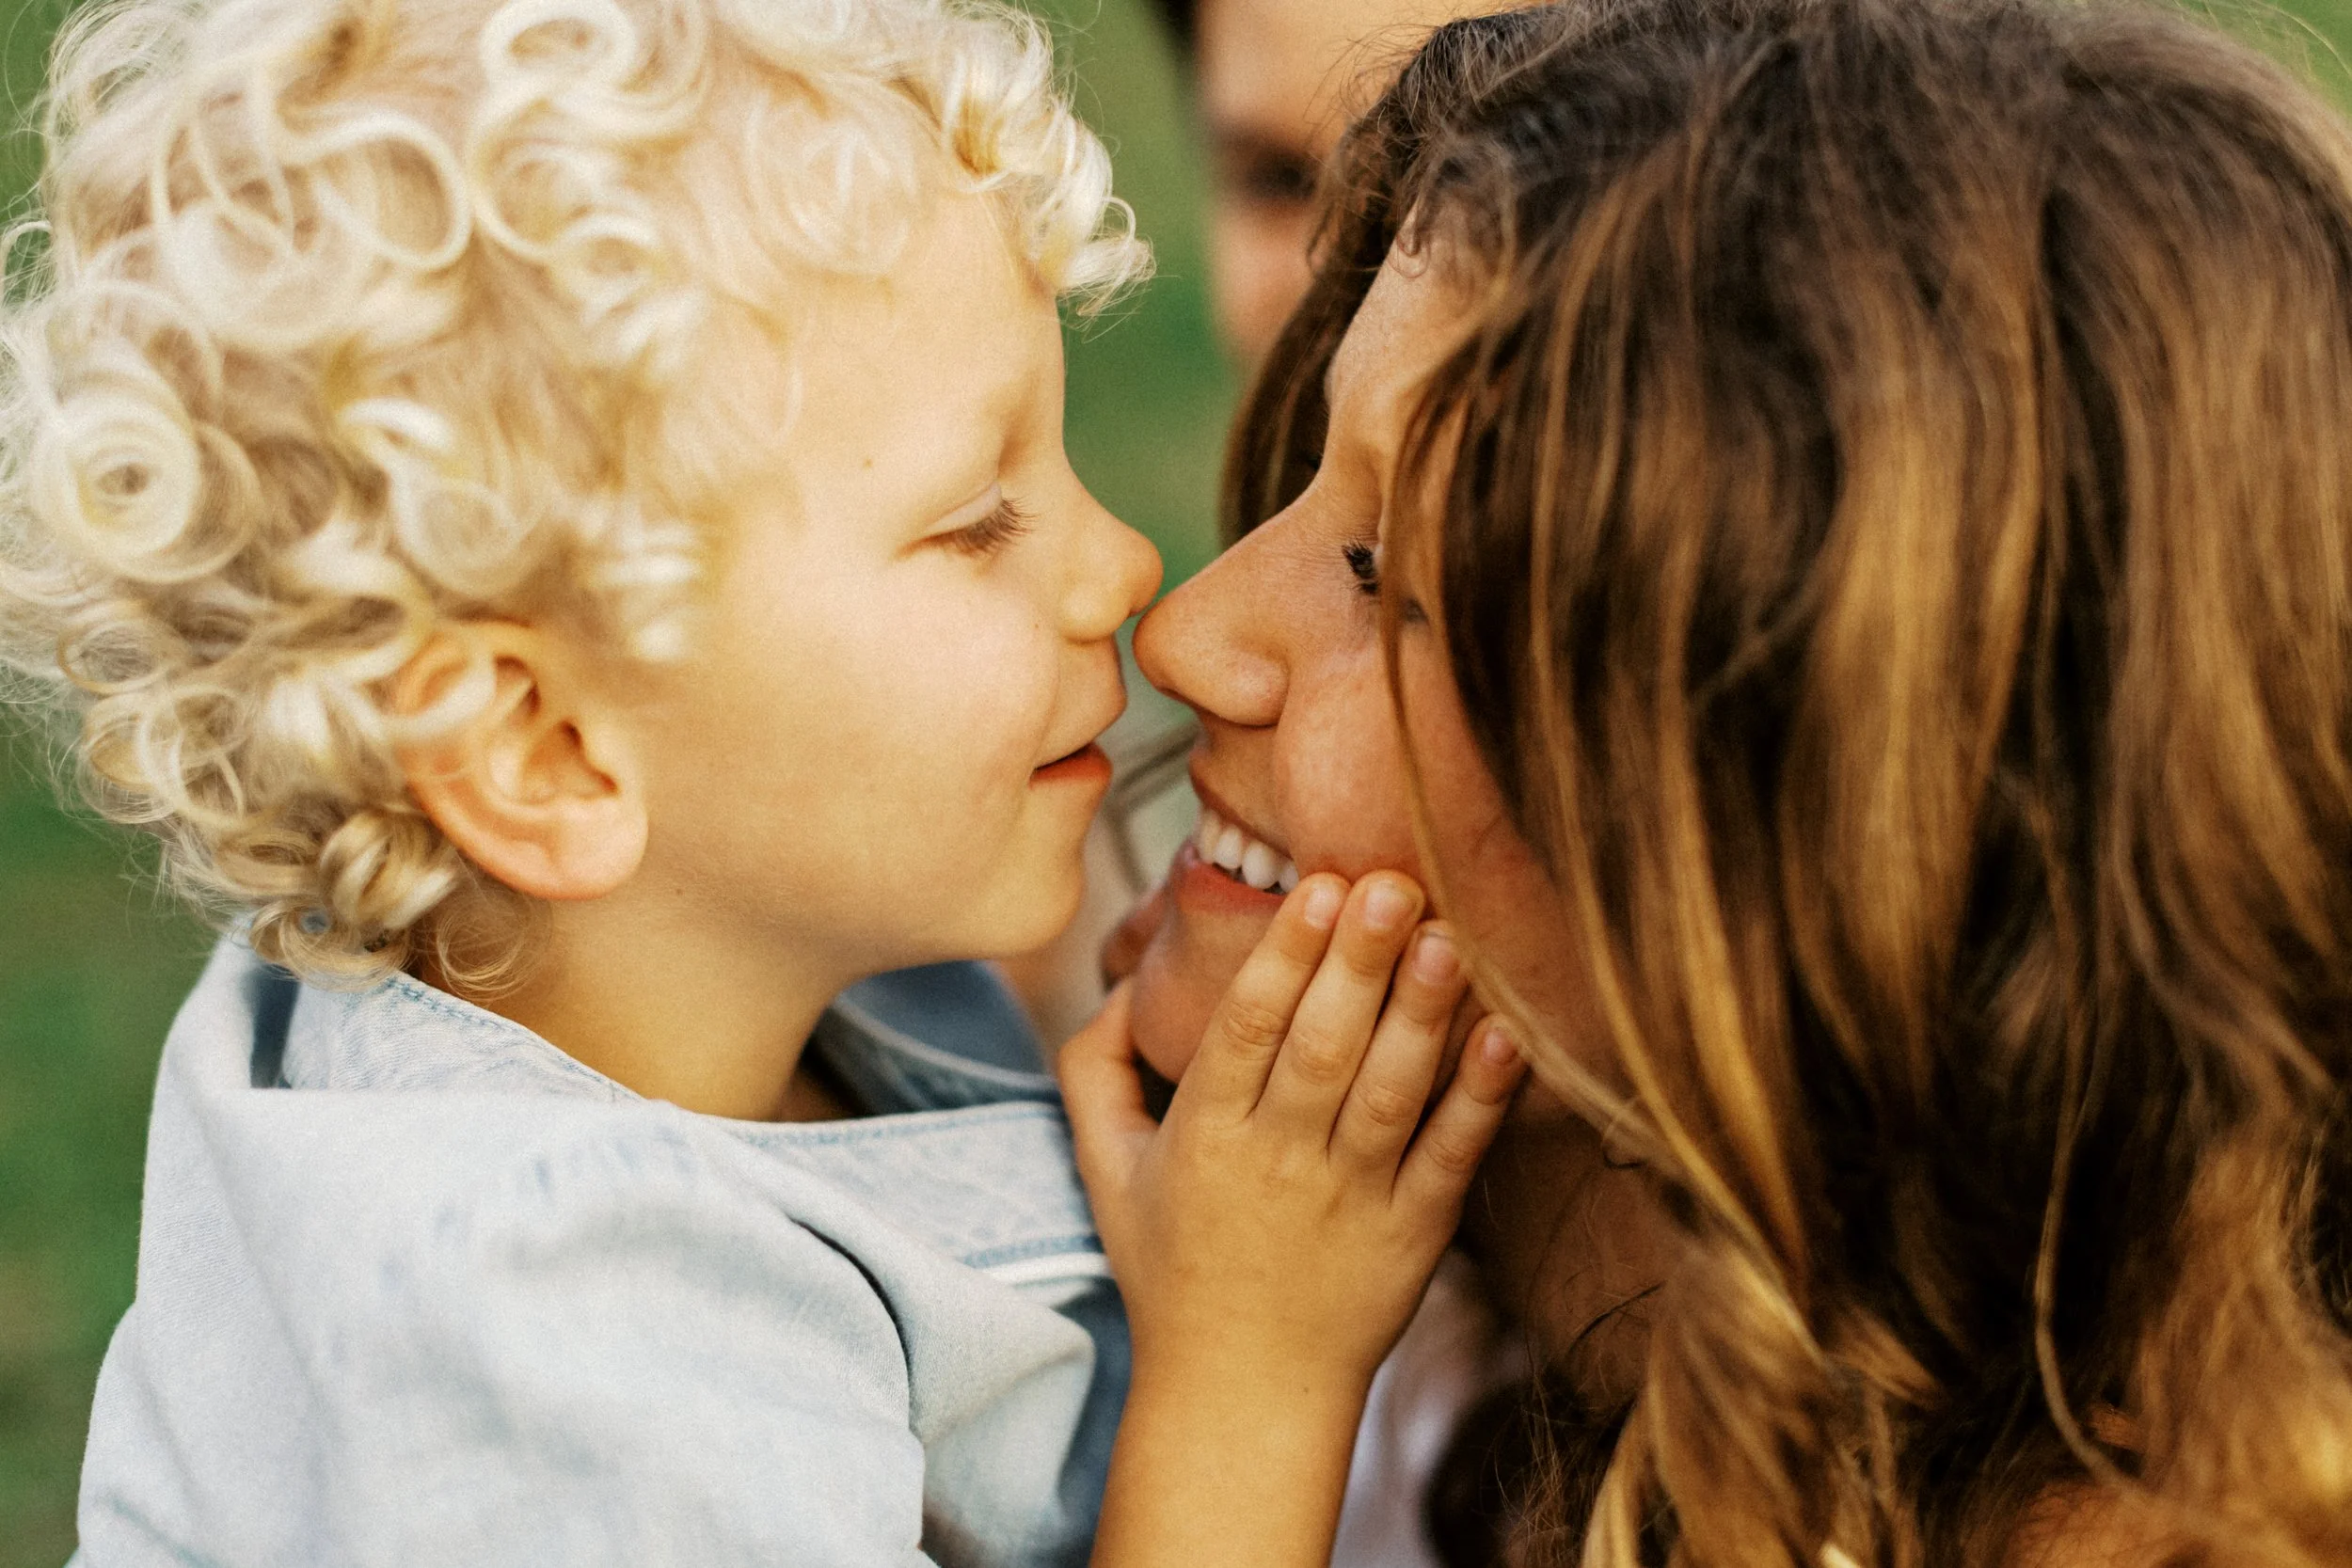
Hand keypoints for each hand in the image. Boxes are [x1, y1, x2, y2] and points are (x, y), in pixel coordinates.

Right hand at [1061, 870, 1525, 1401]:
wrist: (1243, 1393)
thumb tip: (1122, 981)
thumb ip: (1096, 1068)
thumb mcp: (1105, 1169)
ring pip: (1388, 1094)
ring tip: (1447, 939)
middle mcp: (1278, 1164)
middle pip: (1321, 1048)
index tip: (1317, 886)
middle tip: (1391, 882)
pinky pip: (1448, 1158)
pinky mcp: (1413, 1237)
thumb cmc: (1173, 1266)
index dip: (1283, 955)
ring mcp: (1351, 1202)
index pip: (1245, 1029)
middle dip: (1357, 961)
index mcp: (1204, 1136)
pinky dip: (1478, 1100)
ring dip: (1421, 1013)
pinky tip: (1504, 1038)